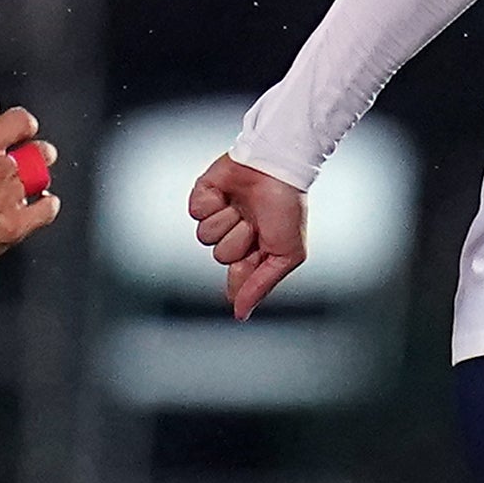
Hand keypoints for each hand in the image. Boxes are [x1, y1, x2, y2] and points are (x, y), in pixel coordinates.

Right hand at [0, 90, 59, 292]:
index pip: (20, 121)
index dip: (26, 125)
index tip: (24, 132)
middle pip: (41, 151)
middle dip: (37, 156)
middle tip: (26, 165)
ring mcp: (9, 198)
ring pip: (43, 179)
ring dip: (35, 183)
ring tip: (20, 190)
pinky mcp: (16, 225)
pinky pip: (48, 209)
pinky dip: (46, 206)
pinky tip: (37, 206)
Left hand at [186, 152, 307, 318]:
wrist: (277, 167)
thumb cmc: (287, 208)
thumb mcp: (286, 255)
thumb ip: (261, 287)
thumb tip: (240, 315)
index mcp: (253, 251)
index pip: (236, 277)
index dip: (244, 268)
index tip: (256, 252)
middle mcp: (234, 235)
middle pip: (221, 256)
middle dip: (240, 240)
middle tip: (256, 222)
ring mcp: (218, 216)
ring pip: (205, 236)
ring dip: (228, 220)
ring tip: (244, 206)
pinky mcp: (203, 197)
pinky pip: (196, 213)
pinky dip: (213, 203)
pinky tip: (227, 194)